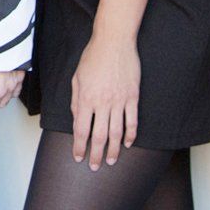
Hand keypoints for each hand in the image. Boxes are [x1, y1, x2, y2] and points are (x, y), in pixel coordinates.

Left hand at [70, 33, 139, 168]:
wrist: (114, 42)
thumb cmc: (92, 58)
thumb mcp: (77, 78)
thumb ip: (76, 101)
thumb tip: (77, 121)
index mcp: (86, 98)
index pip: (81, 130)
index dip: (79, 146)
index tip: (78, 157)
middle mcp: (102, 103)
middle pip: (98, 136)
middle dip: (95, 154)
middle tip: (94, 167)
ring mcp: (119, 101)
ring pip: (116, 132)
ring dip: (113, 149)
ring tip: (110, 160)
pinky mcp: (133, 97)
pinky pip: (133, 121)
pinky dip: (131, 135)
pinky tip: (128, 144)